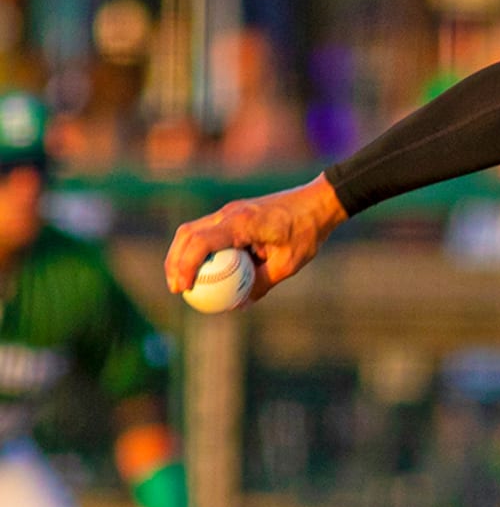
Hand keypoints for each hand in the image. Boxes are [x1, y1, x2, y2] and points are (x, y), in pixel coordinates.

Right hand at [164, 173, 347, 303]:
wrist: (318, 202)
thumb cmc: (307, 231)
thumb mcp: (289, 264)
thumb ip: (262, 283)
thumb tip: (239, 304)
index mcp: (241, 222)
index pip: (201, 242)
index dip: (185, 265)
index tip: (184, 288)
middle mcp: (229, 213)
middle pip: (187, 235)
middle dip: (174, 262)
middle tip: (177, 289)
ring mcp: (230, 211)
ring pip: (193, 230)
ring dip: (182, 254)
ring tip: (182, 281)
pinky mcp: (234, 214)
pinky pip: (208, 231)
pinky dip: (198, 249)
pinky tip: (203, 270)